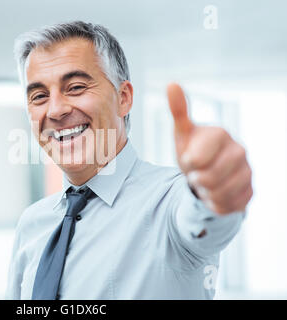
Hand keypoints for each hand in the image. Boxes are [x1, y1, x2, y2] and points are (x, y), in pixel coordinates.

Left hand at [167, 83, 252, 214]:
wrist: (206, 176)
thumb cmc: (193, 152)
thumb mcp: (182, 134)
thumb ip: (178, 111)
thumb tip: (171, 83)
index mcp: (220, 134)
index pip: (196, 158)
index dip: (188, 163)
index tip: (189, 160)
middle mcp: (239, 151)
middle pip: (208, 178)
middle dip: (196, 179)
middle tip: (196, 173)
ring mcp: (247, 172)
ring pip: (218, 193)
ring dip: (205, 192)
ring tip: (204, 183)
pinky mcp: (250, 192)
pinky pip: (227, 206)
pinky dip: (215, 204)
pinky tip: (215, 194)